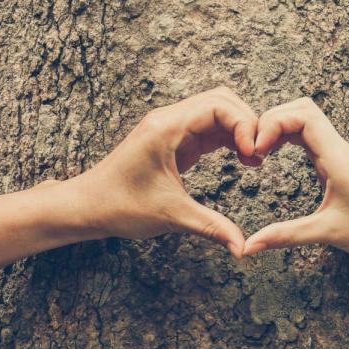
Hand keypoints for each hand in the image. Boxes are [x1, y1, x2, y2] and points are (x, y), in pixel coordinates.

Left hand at [65, 87, 258, 257]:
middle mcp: (169, 120)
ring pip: (217, 111)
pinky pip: (209, 129)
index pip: (218, 105)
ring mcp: (171, 128)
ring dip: (240, 129)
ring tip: (254, 158)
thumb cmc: (119, 206)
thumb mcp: (171, 216)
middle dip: (247, 122)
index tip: (254, 154)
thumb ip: (211, 227)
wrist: (88, 206)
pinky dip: (229, 139)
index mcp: (166, 127)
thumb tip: (242, 249)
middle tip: (260, 153)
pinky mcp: (174, 140)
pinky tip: (243, 159)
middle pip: (222, 100)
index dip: (244, 124)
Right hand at [242, 98, 348, 259]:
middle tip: (252, 149)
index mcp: (338, 159)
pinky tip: (274, 153)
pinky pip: (309, 133)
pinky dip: (287, 135)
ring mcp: (339, 151)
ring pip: (305, 117)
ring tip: (259, 151)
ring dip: (278, 125)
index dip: (274, 123)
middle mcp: (339, 148)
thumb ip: (287, 236)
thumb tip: (250, 246)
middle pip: (300, 107)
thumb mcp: (328, 233)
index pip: (304, 116)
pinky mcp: (338, 159)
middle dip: (271, 119)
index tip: (257, 149)